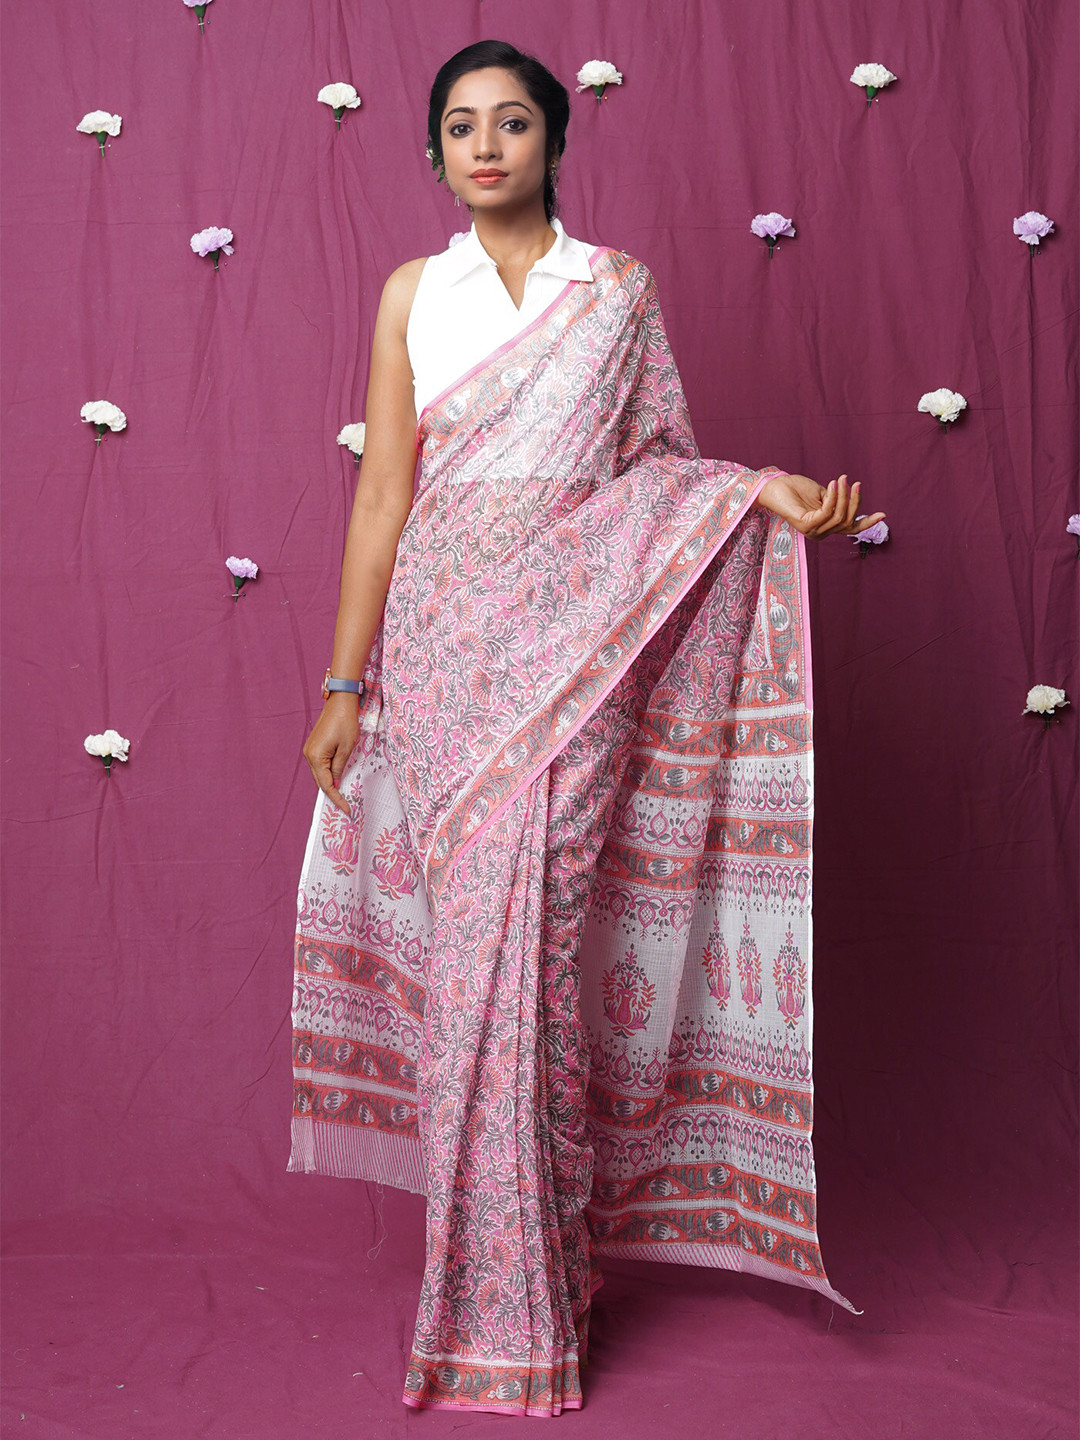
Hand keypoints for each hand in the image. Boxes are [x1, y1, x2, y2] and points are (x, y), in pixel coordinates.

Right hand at [302, 694, 358, 814]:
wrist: (340, 702)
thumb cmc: (346, 722)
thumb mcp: (346, 748)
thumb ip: (339, 768)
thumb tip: (335, 784)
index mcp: (316, 757)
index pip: (326, 785)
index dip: (337, 799)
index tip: (347, 810)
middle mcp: (309, 755)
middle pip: (320, 781)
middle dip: (333, 794)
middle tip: (346, 806)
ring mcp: (309, 750)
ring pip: (320, 774)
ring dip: (330, 783)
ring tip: (344, 794)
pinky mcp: (314, 746)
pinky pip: (320, 765)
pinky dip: (328, 773)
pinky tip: (337, 778)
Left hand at [755, 473, 884, 538]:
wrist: (776, 486)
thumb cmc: (798, 489)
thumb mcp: (824, 494)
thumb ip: (838, 500)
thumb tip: (854, 498)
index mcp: (826, 527)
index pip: (850, 529)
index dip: (867, 522)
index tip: (883, 515)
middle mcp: (820, 533)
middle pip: (848, 522)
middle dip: (854, 502)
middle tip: (855, 483)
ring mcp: (813, 532)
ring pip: (839, 517)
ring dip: (843, 496)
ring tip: (842, 480)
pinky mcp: (806, 526)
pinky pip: (827, 512)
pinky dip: (833, 498)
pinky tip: (833, 485)